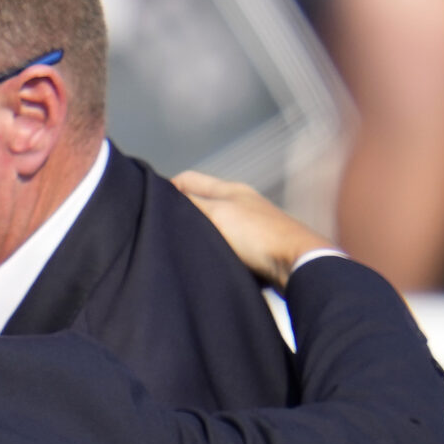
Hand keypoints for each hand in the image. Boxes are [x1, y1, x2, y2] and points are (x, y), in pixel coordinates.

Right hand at [171, 171, 332, 287]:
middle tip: (159, 228)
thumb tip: (162, 196)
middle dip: (179, 210)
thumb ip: (190, 204)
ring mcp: (248, 224)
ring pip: (211, 222)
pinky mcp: (254, 247)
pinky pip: (223, 242)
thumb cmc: (257, 236)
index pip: (188, 179)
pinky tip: (204, 259)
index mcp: (230, 190)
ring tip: (179, 245)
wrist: (296, 265)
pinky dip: (210, 247)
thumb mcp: (216, 214)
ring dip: (195, 231)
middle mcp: (239, 202)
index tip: (148, 203)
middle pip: (199, 200)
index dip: (166, 188)